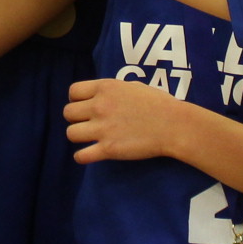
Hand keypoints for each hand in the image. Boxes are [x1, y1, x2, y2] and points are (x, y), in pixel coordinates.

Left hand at [65, 78, 198, 163]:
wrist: (174, 125)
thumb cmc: (160, 104)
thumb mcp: (134, 86)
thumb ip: (114, 90)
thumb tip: (104, 95)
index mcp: (106, 88)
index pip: (73, 91)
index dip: (76, 100)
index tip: (84, 106)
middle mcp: (100, 106)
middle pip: (68, 113)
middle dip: (76, 119)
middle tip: (88, 124)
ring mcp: (103, 128)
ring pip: (70, 133)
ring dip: (79, 136)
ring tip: (90, 139)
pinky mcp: (108, 149)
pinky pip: (80, 156)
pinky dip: (82, 157)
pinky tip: (89, 155)